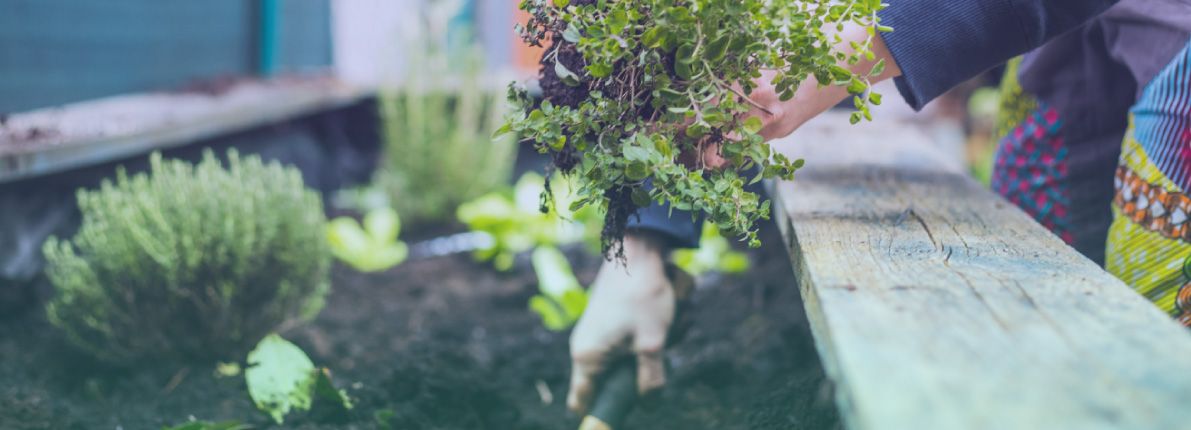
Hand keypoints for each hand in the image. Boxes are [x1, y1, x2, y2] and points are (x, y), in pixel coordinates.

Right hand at [566, 233, 674, 414]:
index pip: (581, 402)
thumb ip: (651, 378)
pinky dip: (652, 332)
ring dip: (654, 348)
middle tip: (659, 351)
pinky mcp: (611, 321)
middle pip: (614, 381)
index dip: (599, 412)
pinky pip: (633, 339)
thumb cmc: (642, 295)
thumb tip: (650, 403)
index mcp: (587, 358)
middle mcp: (585, 348)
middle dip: (642, 372)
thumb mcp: (653, 341)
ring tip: (668, 323)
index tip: (622, 413)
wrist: (638, 250)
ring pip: (629, 359)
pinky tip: (666, 313)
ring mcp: (597, 333)